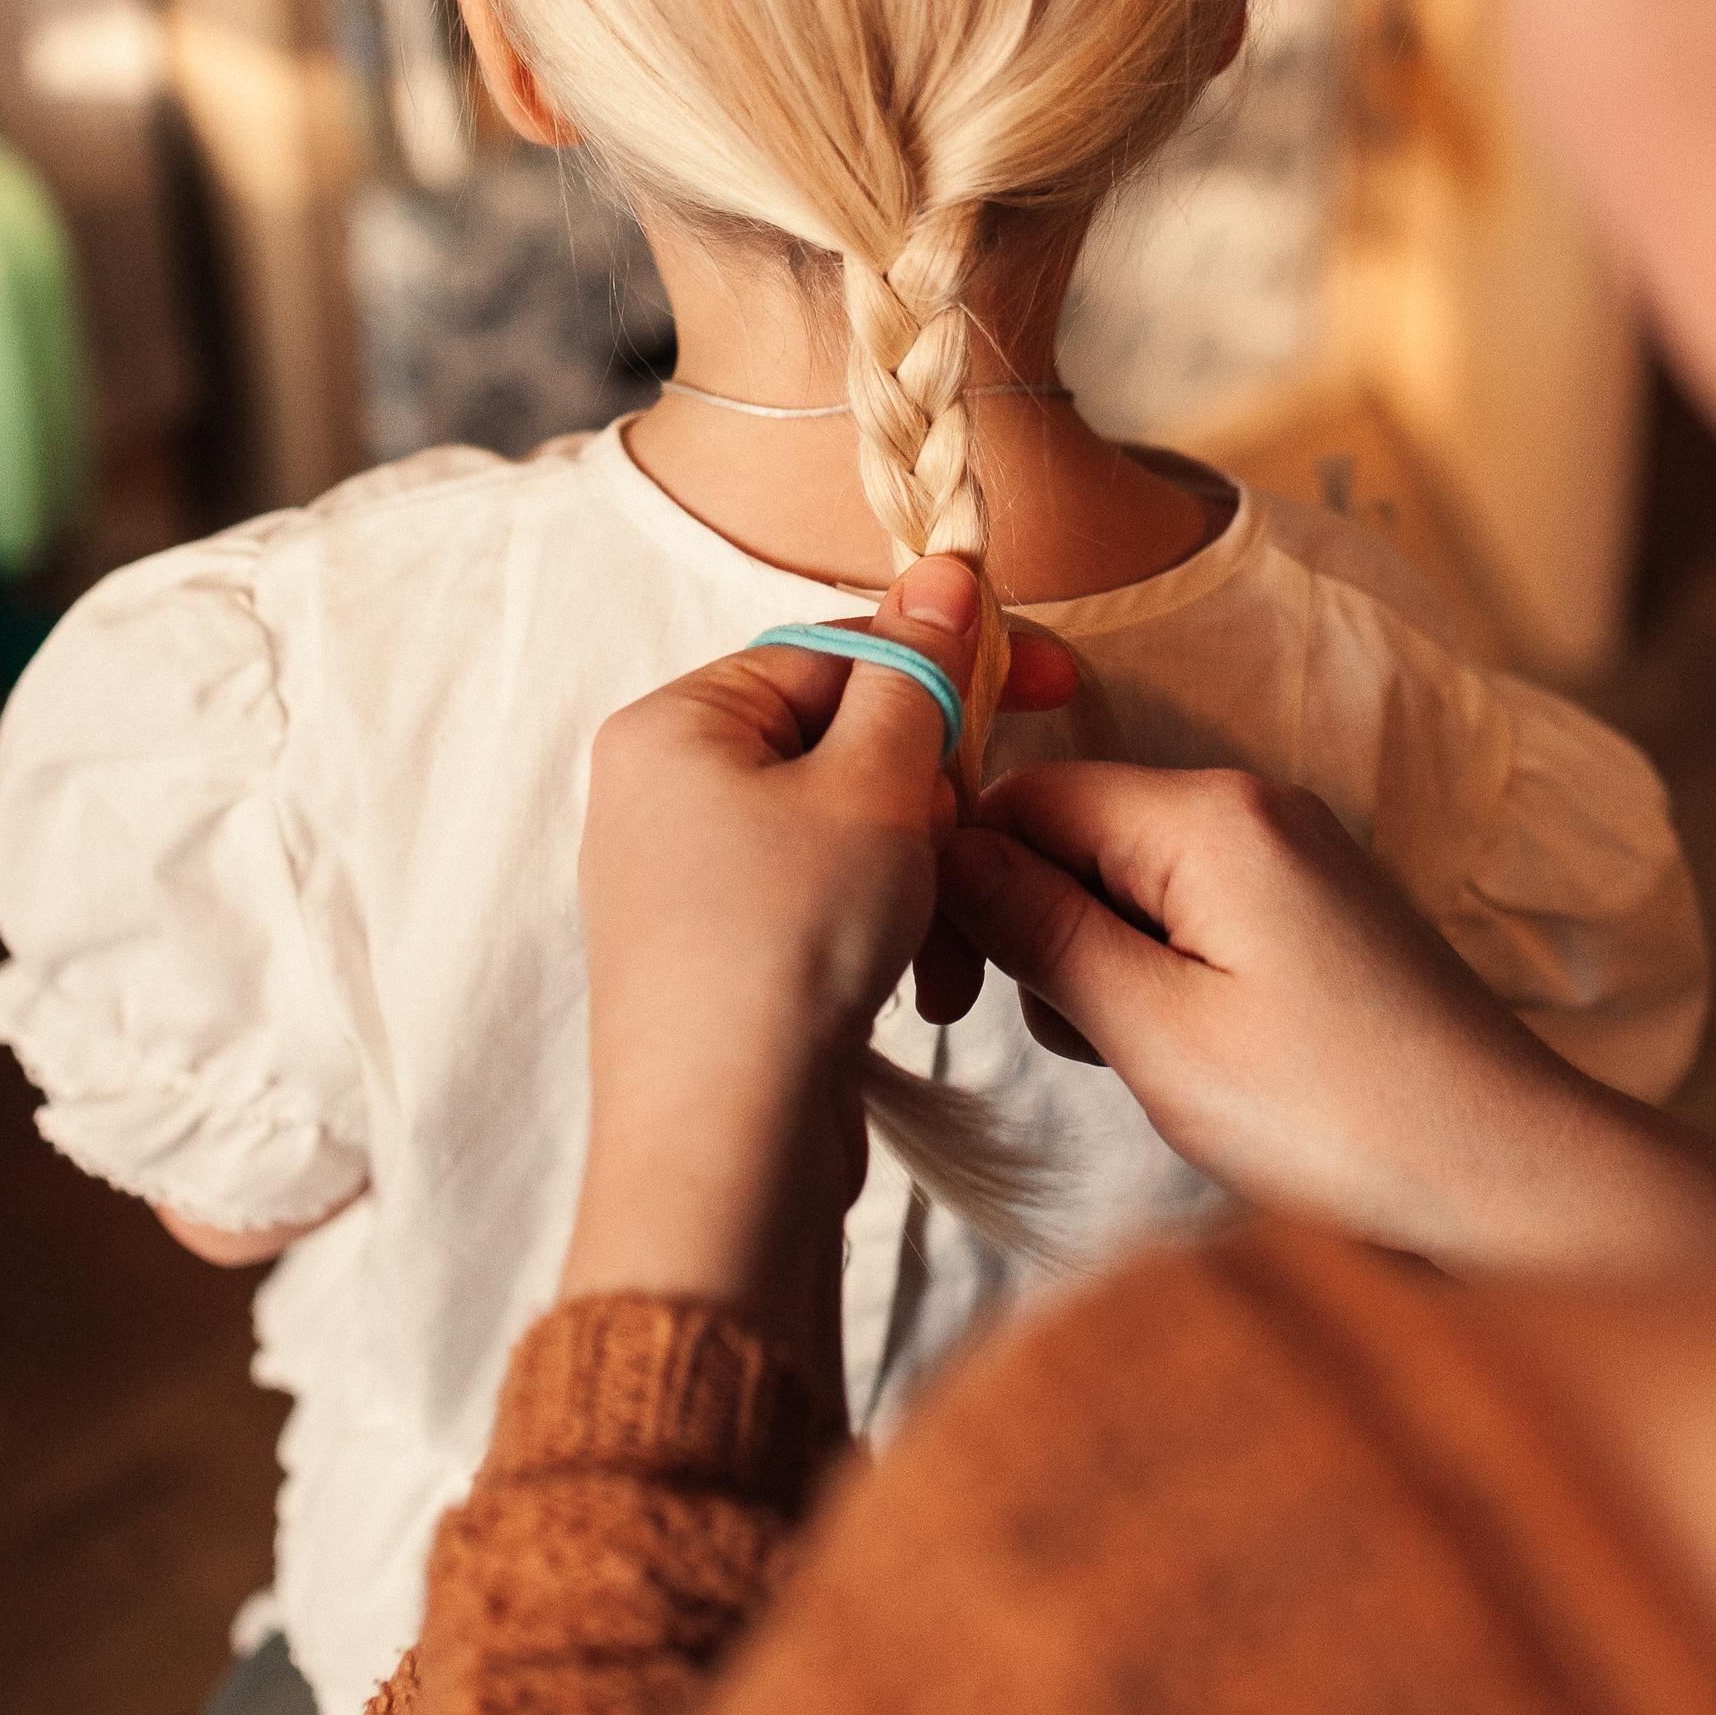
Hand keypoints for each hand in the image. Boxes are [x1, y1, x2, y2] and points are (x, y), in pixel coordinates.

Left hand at [560, 562, 1073, 1404]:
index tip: (1053, 680)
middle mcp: (661, 791)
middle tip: (977, 835)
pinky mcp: (720, 957)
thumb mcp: (875, 787)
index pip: (834, 649)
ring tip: (944, 934)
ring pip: (847, 827)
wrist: (727, 1148)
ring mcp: (686, 879)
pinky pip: (826, 899)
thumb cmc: (786, 947)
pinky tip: (920, 981)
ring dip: (923, 871)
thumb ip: (918, 672)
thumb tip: (944, 566)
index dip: (948, 661)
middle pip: (842, 739)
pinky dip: (887, 925)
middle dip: (933, 792)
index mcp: (675, 724)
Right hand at [942, 766, 1715, 1273]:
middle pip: (1078, 832)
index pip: (1027, 792)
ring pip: (1130, 880)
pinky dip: (1164, 981)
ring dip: (1103, 968)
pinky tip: (1200, 1061)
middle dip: (1041, 931)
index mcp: (1212, 814)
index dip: (965, 877)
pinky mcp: (1319, 913)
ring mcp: (1296, 857)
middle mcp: (1257, 805)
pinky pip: (1195, 915)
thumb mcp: (1156, 1033)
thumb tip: (943, 851)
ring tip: (1157, 1065)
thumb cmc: (1339, 1119)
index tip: (944, 986)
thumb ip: (1039, 930)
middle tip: (1084, 1043)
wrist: (1515, 1183)